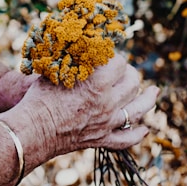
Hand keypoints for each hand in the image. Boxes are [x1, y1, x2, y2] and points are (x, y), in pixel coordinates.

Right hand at [0, 53, 158, 174]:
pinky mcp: (102, 139)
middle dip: (130, 72)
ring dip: (148, 99)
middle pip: (132, 82)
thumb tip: (84, 46)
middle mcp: (108, 103)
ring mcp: (107, 123)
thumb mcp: (57, 71)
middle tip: (123, 70)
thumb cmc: (40, 98)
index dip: (115, 56)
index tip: (109, 55)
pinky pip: (127, 139)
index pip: (119, 63)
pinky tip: (145, 128)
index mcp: (97, 83)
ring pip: (139, 109)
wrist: (32, 130)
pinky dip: (138, 133)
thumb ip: (74, 60)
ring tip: (154, 92)